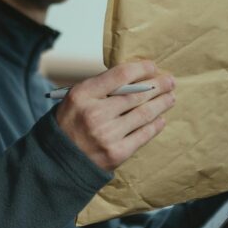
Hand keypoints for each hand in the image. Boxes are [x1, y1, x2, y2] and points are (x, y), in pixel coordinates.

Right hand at [55, 61, 175, 170]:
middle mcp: (95, 114)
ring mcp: (107, 135)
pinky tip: (160, 119)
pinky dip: (154, 125)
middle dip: (158, 86)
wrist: (57, 161)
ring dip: (161, 104)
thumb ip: (101, 88)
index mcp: (83, 95)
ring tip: (170, 98)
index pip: (120, 75)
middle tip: (170, 81)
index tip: (153, 67)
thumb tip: (134, 78)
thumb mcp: (76, 99)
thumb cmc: (69, 125)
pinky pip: (142, 135)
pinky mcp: (116, 153)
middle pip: (136, 95)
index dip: (141, 69)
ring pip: (143, 114)